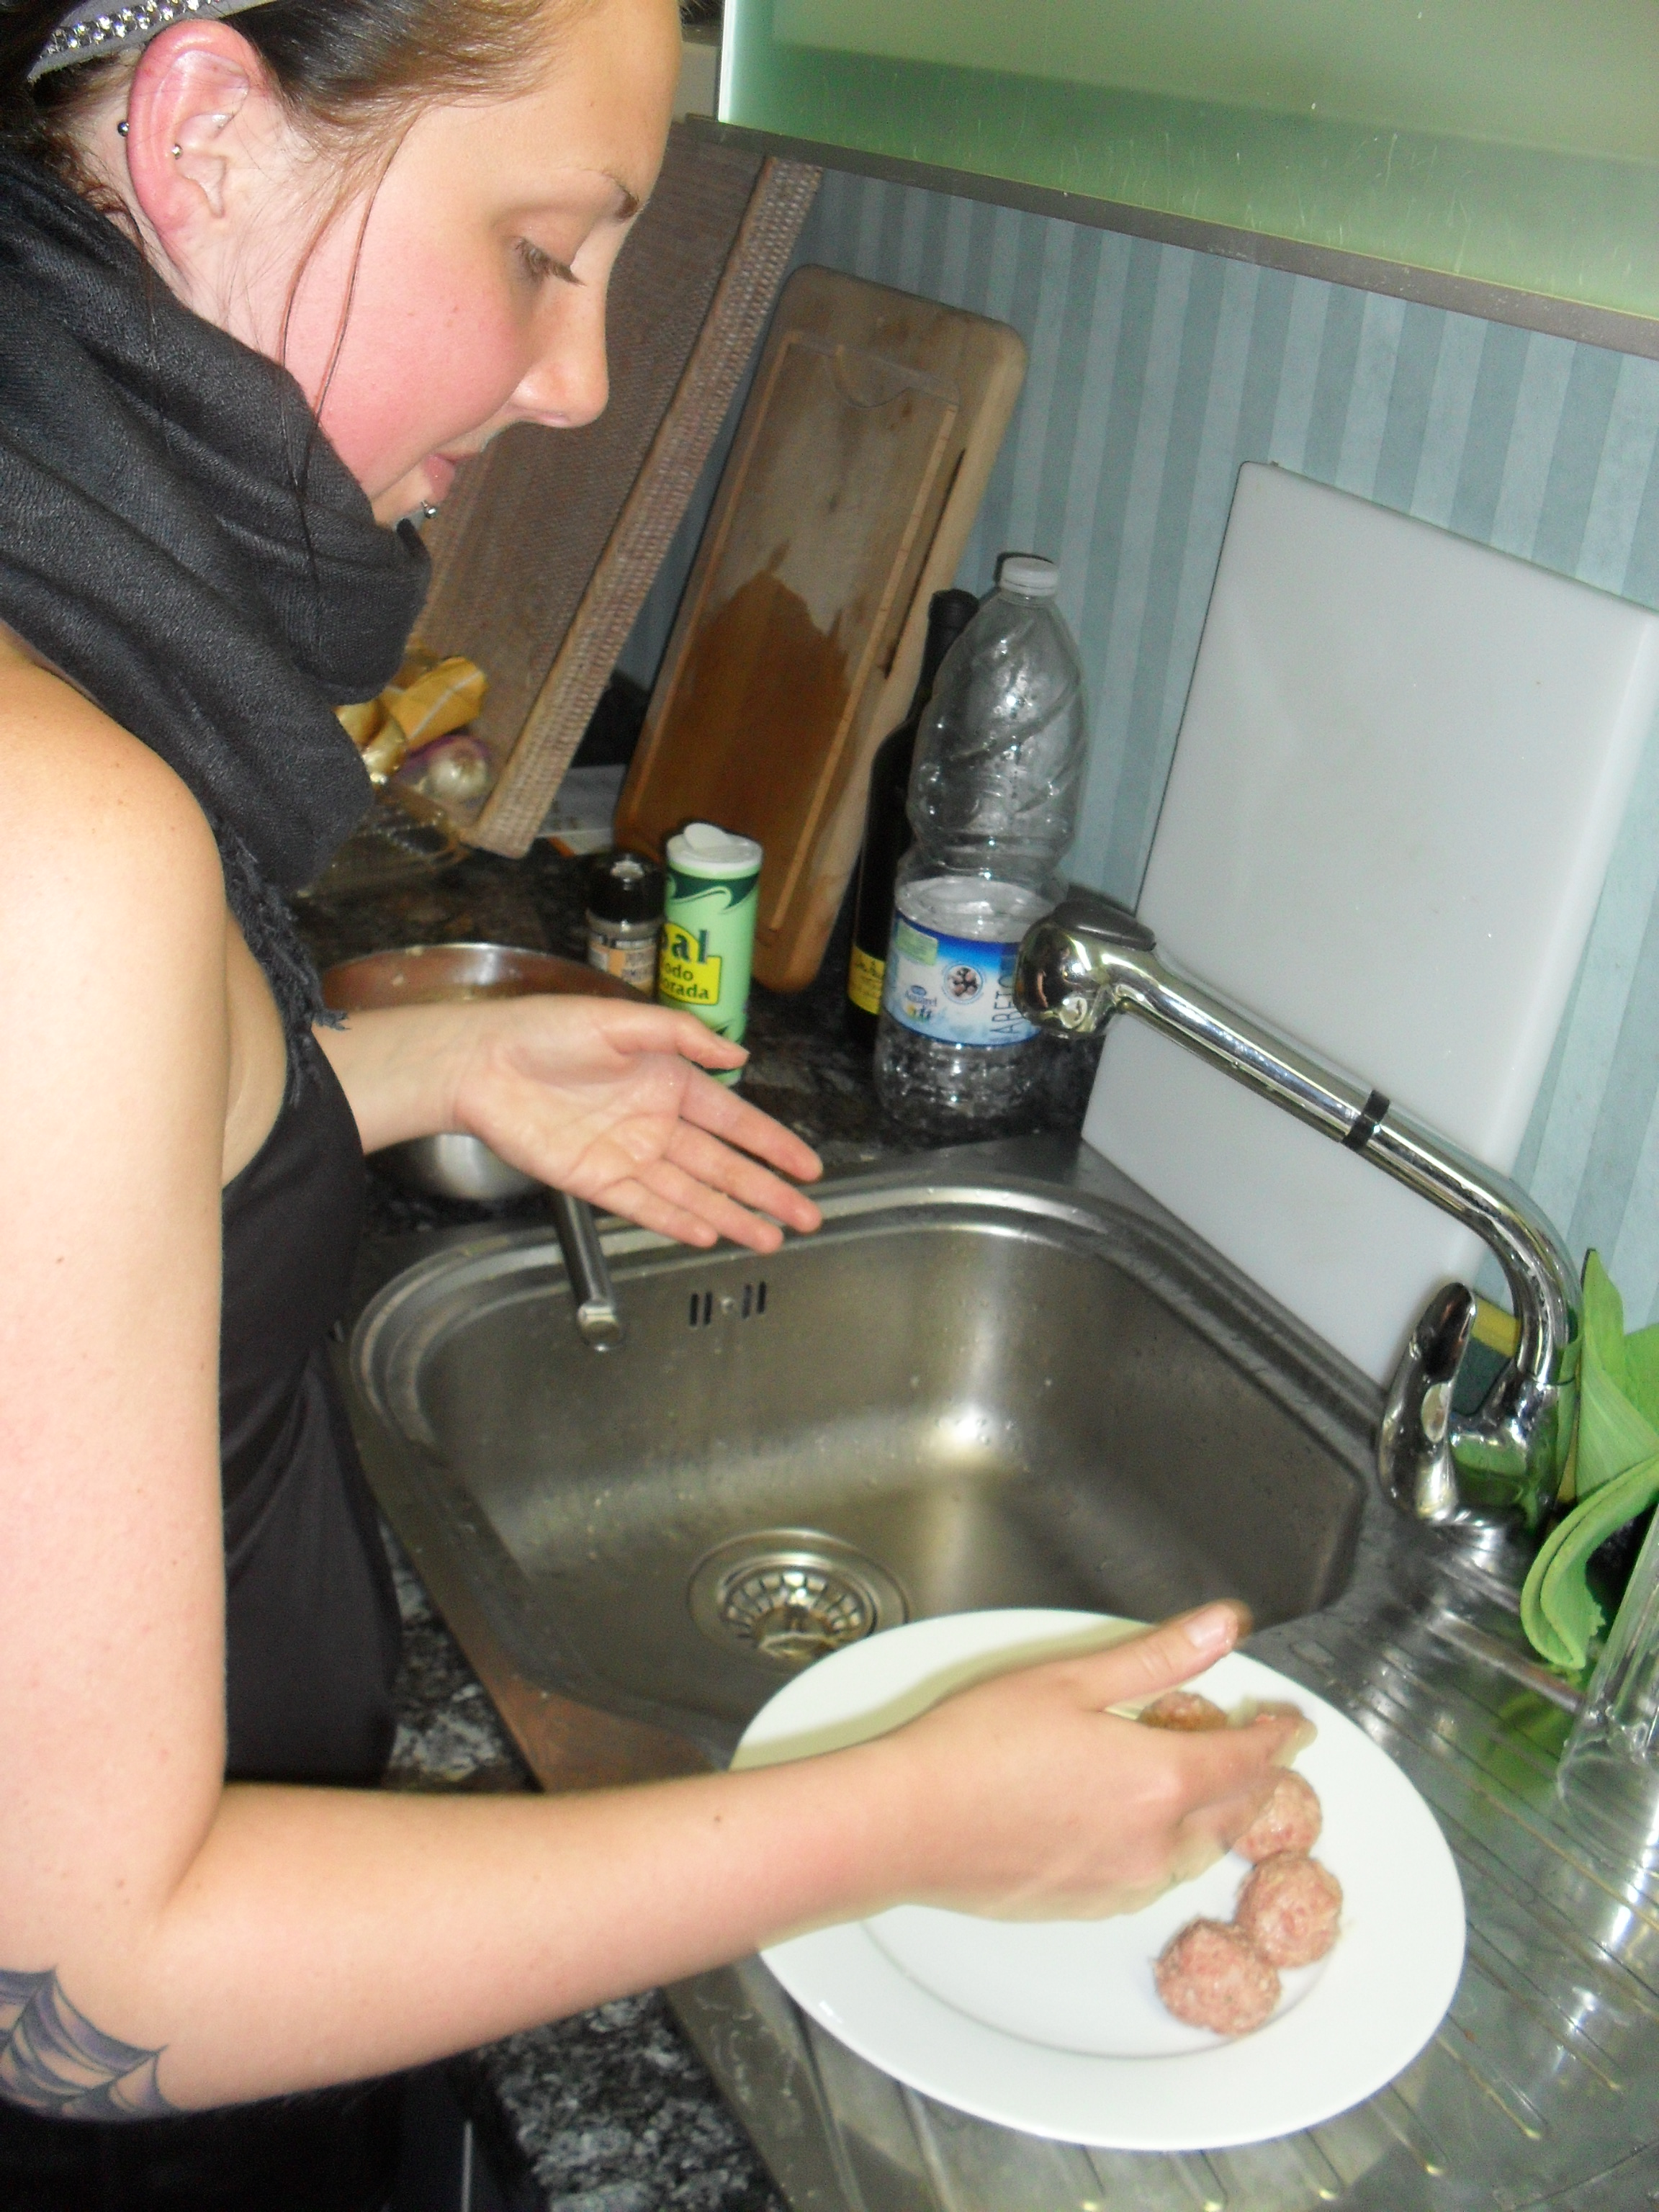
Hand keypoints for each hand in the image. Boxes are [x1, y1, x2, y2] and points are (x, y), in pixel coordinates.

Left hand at [452, 995, 821, 1250]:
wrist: (479, 1065)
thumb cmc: (544, 1032)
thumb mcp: (621, 1020)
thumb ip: (682, 1036)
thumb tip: (738, 1053)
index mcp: (668, 1081)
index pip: (734, 1120)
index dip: (773, 1145)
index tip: (809, 1167)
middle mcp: (655, 1122)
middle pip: (722, 1165)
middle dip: (766, 1192)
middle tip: (808, 1216)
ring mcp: (627, 1155)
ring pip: (692, 1193)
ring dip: (732, 1217)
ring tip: (771, 1240)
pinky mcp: (595, 1181)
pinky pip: (645, 1207)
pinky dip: (677, 1221)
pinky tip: (710, 1235)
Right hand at [861, 1604, 1307, 1920]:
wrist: (906, 1823)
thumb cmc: (972, 1745)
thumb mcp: (1071, 1677)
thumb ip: (1160, 1656)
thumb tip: (1225, 1626)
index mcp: (1160, 1779)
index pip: (1250, 1758)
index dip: (1278, 1734)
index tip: (1292, 1721)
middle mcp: (1154, 1842)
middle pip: (1236, 1810)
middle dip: (1256, 1775)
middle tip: (1255, 1745)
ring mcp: (1122, 1882)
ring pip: (1198, 1849)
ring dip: (1214, 1814)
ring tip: (1200, 1778)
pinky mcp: (1087, 1907)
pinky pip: (1154, 1877)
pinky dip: (1168, 1845)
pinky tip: (1140, 1821)